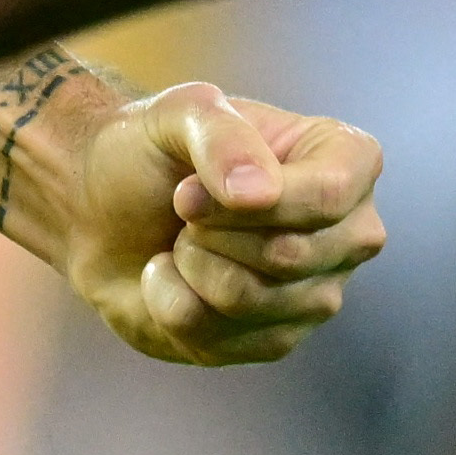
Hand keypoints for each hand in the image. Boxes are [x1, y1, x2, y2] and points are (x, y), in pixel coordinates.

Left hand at [60, 81, 387, 366]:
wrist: (105, 211)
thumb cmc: (152, 151)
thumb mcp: (176, 113)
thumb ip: (220, 134)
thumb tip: (261, 193)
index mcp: (347, 161)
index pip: (329, 193)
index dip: (246, 199)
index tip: (187, 187)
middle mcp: (349, 233)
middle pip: (289, 253)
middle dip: (209, 230)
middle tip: (181, 206)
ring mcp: (317, 294)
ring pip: (250, 299)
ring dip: (188, 263)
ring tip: (181, 238)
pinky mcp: (274, 341)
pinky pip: (215, 336)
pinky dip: (169, 299)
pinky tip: (171, 275)